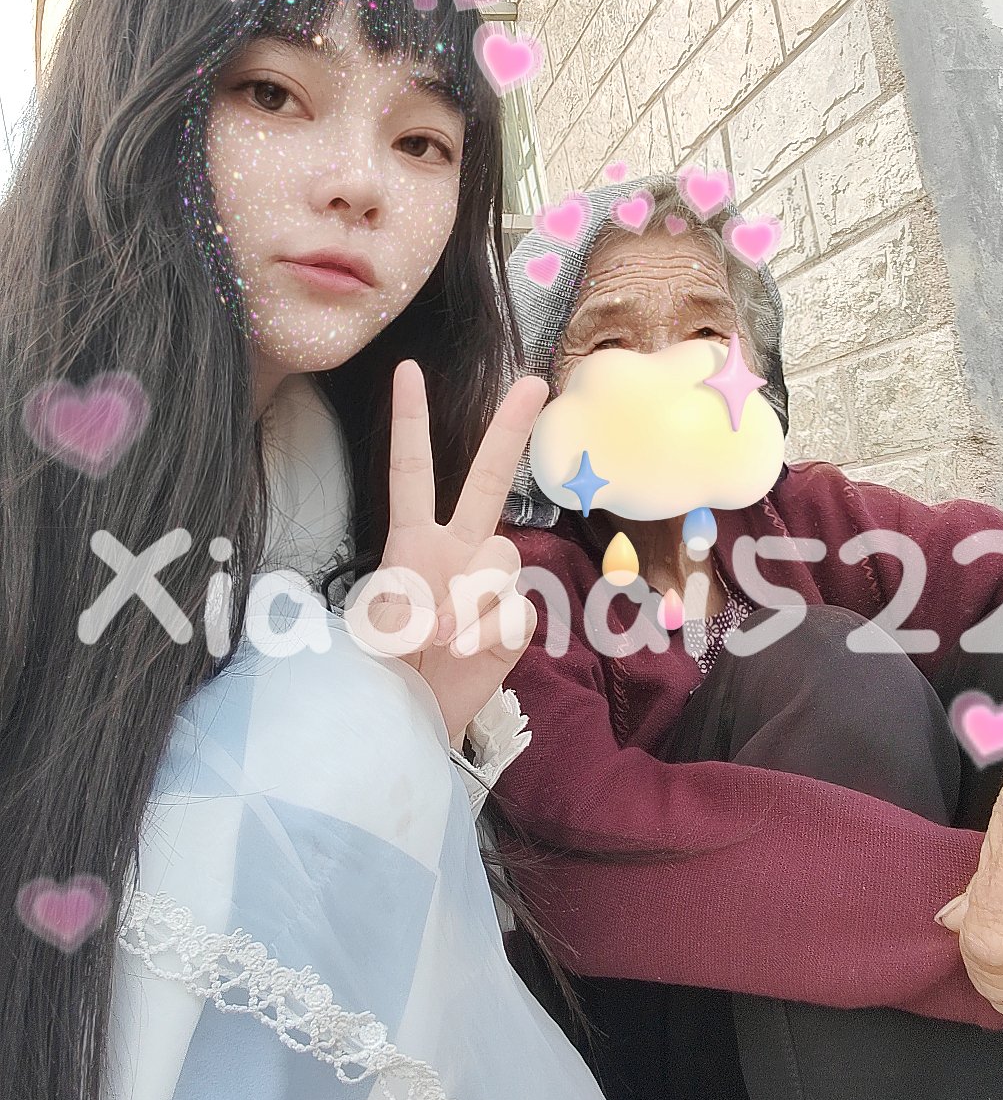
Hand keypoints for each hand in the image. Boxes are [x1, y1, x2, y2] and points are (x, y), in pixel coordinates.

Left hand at [343, 359, 548, 746]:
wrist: (407, 727)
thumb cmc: (378, 676)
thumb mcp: (371, 630)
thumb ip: (412, 604)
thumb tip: (456, 612)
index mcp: (411, 543)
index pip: (412, 471)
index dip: (411, 421)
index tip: (409, 371)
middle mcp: (456, 553)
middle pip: (485, 481)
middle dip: (509, 431)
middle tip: (534, 382)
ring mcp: (489, 587)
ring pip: (501, 558)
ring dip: (469, 598)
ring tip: (440, 638)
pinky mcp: (515, 624)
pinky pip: (514, 610)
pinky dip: (486, 632)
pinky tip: (467, 653)